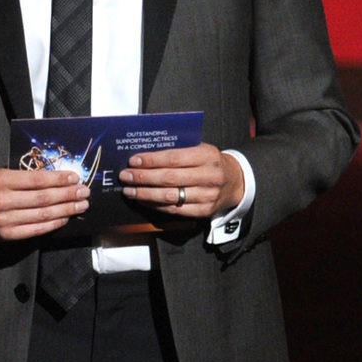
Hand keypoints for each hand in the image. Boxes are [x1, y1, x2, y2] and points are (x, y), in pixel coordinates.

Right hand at [0, 167, 89, 241]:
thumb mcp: (4, 174)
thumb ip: (28, 177)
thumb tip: (61, 180)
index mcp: (1, 181)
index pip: (37, 180)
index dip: (58, 179)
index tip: (75, 178)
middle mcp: (1, 201)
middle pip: (43, 198)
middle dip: (67, 195)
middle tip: (84, 192)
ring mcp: (4, 220)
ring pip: (42, 215)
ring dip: (65, 210)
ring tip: (80, 205)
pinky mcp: (7, 234)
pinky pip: (35, 229)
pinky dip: (53, 224)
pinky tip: (64, 217)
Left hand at [119, 144, 243, 218]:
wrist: (236, 182)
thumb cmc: (210, 163)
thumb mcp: (201, 149)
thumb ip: (178, 150)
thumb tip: (145, 154)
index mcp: (207, 156)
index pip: (174, 158)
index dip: (151, 160)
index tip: (133, 161)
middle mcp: (209, 176)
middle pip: (169, 178)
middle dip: (143, 177)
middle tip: (126, 176)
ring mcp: (207, 196)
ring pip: (169, 196)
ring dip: (145, 194)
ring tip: (129, 190)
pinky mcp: (203, 211)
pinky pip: (174, 210)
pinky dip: (155, 205)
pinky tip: (142, 200)